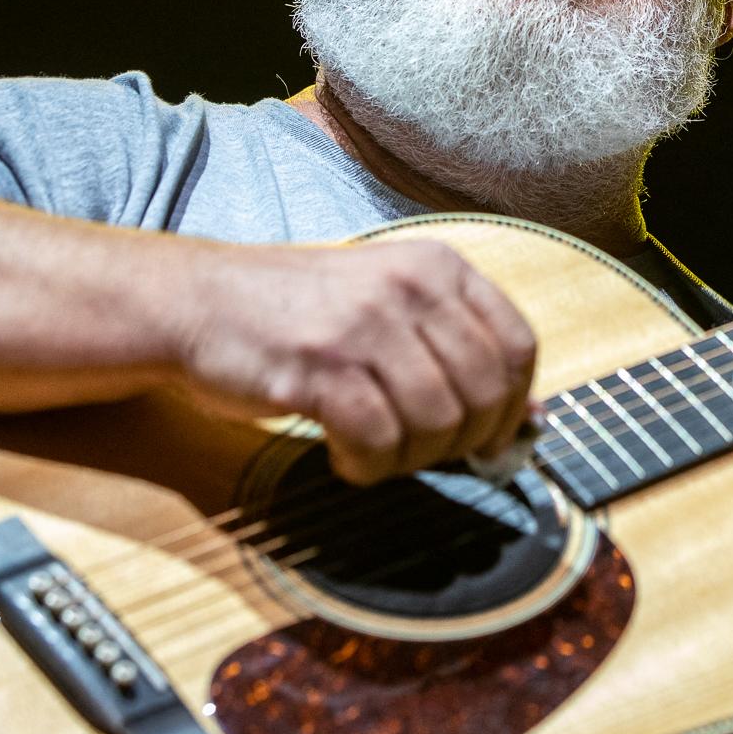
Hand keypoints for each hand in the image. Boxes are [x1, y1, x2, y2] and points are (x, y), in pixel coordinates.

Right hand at [175, 239, 538, 483]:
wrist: (199, 302)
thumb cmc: (301, 315)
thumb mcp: (392, 311)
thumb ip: (459, 354)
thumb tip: (532, 422)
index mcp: (438, 267)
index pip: (519, 346)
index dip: (513, 407)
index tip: (488, 439)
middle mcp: (409, 287)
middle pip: (484, 392)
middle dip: (463, 442)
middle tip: (424, 454)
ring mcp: (364, 323)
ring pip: (436, 420)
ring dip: (412, 459)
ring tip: (377, 453)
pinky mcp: (318, 366)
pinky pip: (377, 438)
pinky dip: (367, 466)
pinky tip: (345, 459)